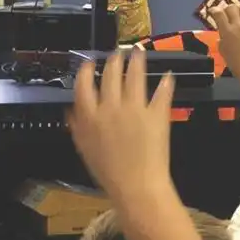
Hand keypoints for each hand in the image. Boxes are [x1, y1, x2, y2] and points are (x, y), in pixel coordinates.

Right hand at [68, 50, 174, 200]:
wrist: (136, 187)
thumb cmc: (108, 173)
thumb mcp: (84, 149)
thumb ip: (77, 126)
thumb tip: (71, 110)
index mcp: (90, 115)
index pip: (84, 83)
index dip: (87, 69)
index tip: (90, 62)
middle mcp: (111, 106)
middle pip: (111, 73)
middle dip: (114, 60)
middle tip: (118, 53)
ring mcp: (135, 107)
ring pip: (135, 75)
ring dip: (137, 60)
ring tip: (138, 52)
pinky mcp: (157, 113)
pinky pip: (162, 92)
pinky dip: (166, 82)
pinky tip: (167, 75)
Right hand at [214, 4, 239, 85]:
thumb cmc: (237, 66)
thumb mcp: (224, 54)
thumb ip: (222, 43)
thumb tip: (221, 38)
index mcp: (227, 32)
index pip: (219, 14)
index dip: (214, 10)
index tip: (213, 11)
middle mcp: (238, 26)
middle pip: (232, 8)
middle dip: (227, 8)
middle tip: (226, 13)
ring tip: (239, 13)